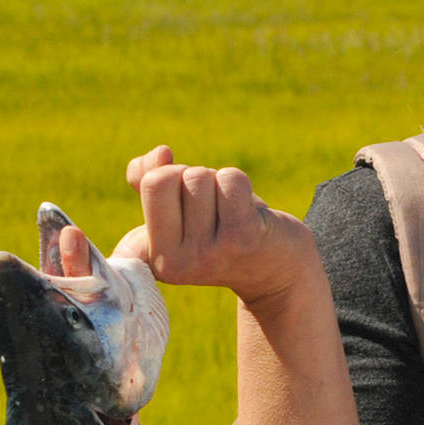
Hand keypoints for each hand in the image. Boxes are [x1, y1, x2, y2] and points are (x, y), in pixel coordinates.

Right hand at [109, 145, 319, 308]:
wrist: (277, 271)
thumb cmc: (221, 232)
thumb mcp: (177, 212)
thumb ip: (150, 179)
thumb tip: (161, 153)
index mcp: (148, 256)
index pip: (146, 183)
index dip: (164, 175)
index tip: (185, 203)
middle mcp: (171, 261)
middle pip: (165, 178)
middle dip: (191, 177)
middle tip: (211, 204)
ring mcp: (206, 253)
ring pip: (199, 177)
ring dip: (219, 183)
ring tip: (232, 212)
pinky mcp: (242, 238)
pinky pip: (230, 180)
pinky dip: (241, 183)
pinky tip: (248, 211)